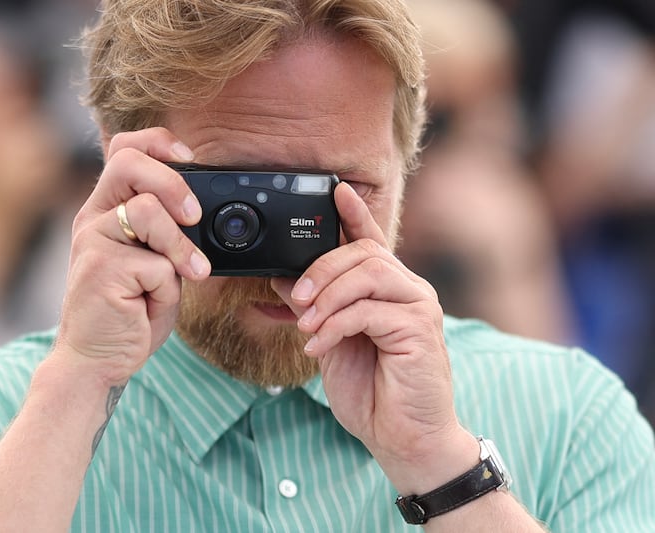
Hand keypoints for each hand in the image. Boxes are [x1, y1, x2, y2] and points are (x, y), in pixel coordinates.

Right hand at [54, 128, 210, 385]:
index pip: (124, 150)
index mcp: (106, 210)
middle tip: (194, 217)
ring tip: (190, 273)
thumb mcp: (155, 263)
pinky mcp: (101, 270)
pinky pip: (155, 264)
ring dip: (180, 246)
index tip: (189, 159)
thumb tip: (203, 211)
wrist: (98, 360)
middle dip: (174, 183)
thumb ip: (168, 233)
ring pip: (147, 211)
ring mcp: (92, 242)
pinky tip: (151, 304)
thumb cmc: (129, 312)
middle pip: (129, 162)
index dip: (159, 143)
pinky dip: (167, 288)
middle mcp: (93, 218)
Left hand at [272, 182, 475, 492]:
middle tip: (296, 298)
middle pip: (363, 253)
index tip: (335, 190)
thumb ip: (314, 308)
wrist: (402, 438)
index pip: (371, 242)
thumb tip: (283, 278)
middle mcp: (408, 291)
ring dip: (326, 297)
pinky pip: (369, 310)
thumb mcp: (331, 342)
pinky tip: (317, 346)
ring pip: (367, 274)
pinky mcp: (420, 328)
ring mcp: (419, 307)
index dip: (353, 214)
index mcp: (388, 290)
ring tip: (305, 325)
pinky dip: (335, 325)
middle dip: (321, 269)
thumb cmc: (372, 391)